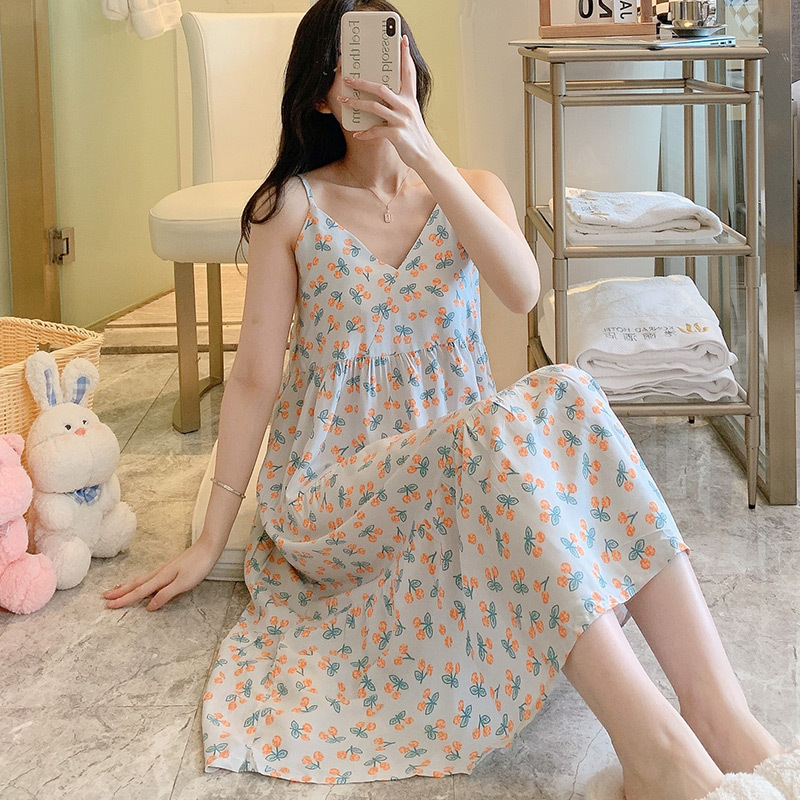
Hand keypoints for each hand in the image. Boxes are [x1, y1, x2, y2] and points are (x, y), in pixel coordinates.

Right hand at [102, 536, 223, 610]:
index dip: (124, 600)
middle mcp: (159, 573)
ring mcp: (164, 570)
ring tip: (117, 590)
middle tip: (105, 597)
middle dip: (120, 592)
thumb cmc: (198, 566)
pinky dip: (141, 582)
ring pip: (142, 580)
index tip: (109, 605)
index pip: (139, 592)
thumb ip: (165, 595)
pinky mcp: (170, 568)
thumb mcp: (183, 584)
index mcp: (161, 578)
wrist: (209, 547)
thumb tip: (148, 606)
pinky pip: (150, 577)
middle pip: (136, 584)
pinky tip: (142, 583)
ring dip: (128, 586)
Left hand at [339, 34, 440, 170]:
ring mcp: (401, 120)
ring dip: (356, 104)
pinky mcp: (397, 135)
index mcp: (410, 99)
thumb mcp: (410, 115)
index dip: (405, 55)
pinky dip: (365, 132)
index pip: (408, 72)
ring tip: (343, 101)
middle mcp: (406, 106)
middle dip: (362, 82)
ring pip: (374, 107)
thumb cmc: (414, 136)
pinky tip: (357, 134)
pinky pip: (376, 131)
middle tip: (347, 78)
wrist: (425, 156)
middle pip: (381, 88)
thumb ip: (399, 104)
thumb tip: (380, 97)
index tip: (401, 39)